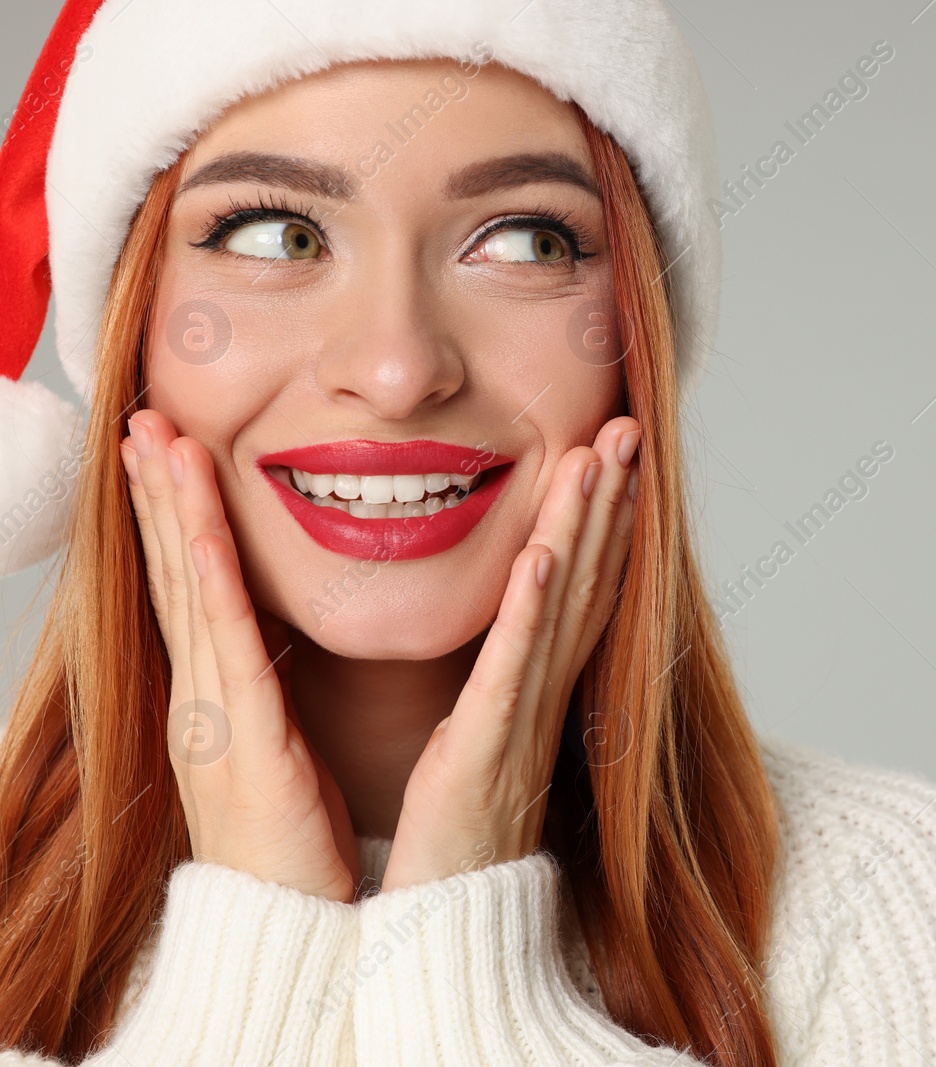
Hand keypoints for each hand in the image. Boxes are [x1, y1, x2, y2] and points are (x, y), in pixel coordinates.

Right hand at [123, 409, 359, 901]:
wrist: (282, 923)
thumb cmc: (288, 840)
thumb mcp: (273, 746)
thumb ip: (265, 689)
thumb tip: (270, 641)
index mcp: (214, 694)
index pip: (190, 587)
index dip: (170, 516)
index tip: (164, 450)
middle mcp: (200, 694)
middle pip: (172, 575)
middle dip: (155, 495)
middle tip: (142, 420)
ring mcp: (211, 716)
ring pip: (190, 594)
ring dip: (171, 514)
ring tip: (158, 443)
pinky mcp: (243, 741)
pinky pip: (226, 650)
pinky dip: (208, 585)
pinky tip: (197, 533)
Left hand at [381, 416, 640, 890]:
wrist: (447, 931)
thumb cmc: (454, 842)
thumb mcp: (478, 743)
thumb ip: (495, 685)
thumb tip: (505, 638)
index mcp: (534, 690)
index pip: (581, 588)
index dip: (605, 519)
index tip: (614, 453)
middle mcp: (542, 696)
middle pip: (588, 581)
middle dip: (609, 502)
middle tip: (626, 426)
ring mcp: (519, 722)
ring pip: (559, 607)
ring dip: (583, 528)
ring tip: (597, 457)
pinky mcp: (482, 752)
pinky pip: (511, 669)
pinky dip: (531, 609)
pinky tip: (544, 552)